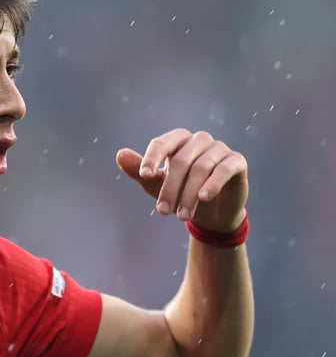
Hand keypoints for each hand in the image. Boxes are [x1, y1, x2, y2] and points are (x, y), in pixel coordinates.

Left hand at [116, 129, 247, 231]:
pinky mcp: (237, 162)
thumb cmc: (179, 194)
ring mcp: (219, 149)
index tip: (144, 175)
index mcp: (178, 141)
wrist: (210, 214)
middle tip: (162, 211)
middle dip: (170, 188)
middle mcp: (199, 140)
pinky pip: (224, 169)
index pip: (162, 143)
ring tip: (182, 216)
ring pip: (201, 168)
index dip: (152, 158)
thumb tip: (120, 154)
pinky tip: (203, 198)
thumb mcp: (156, 185)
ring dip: (189, 194)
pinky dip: (212, 184)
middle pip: (181, 160)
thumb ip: (138, 171)